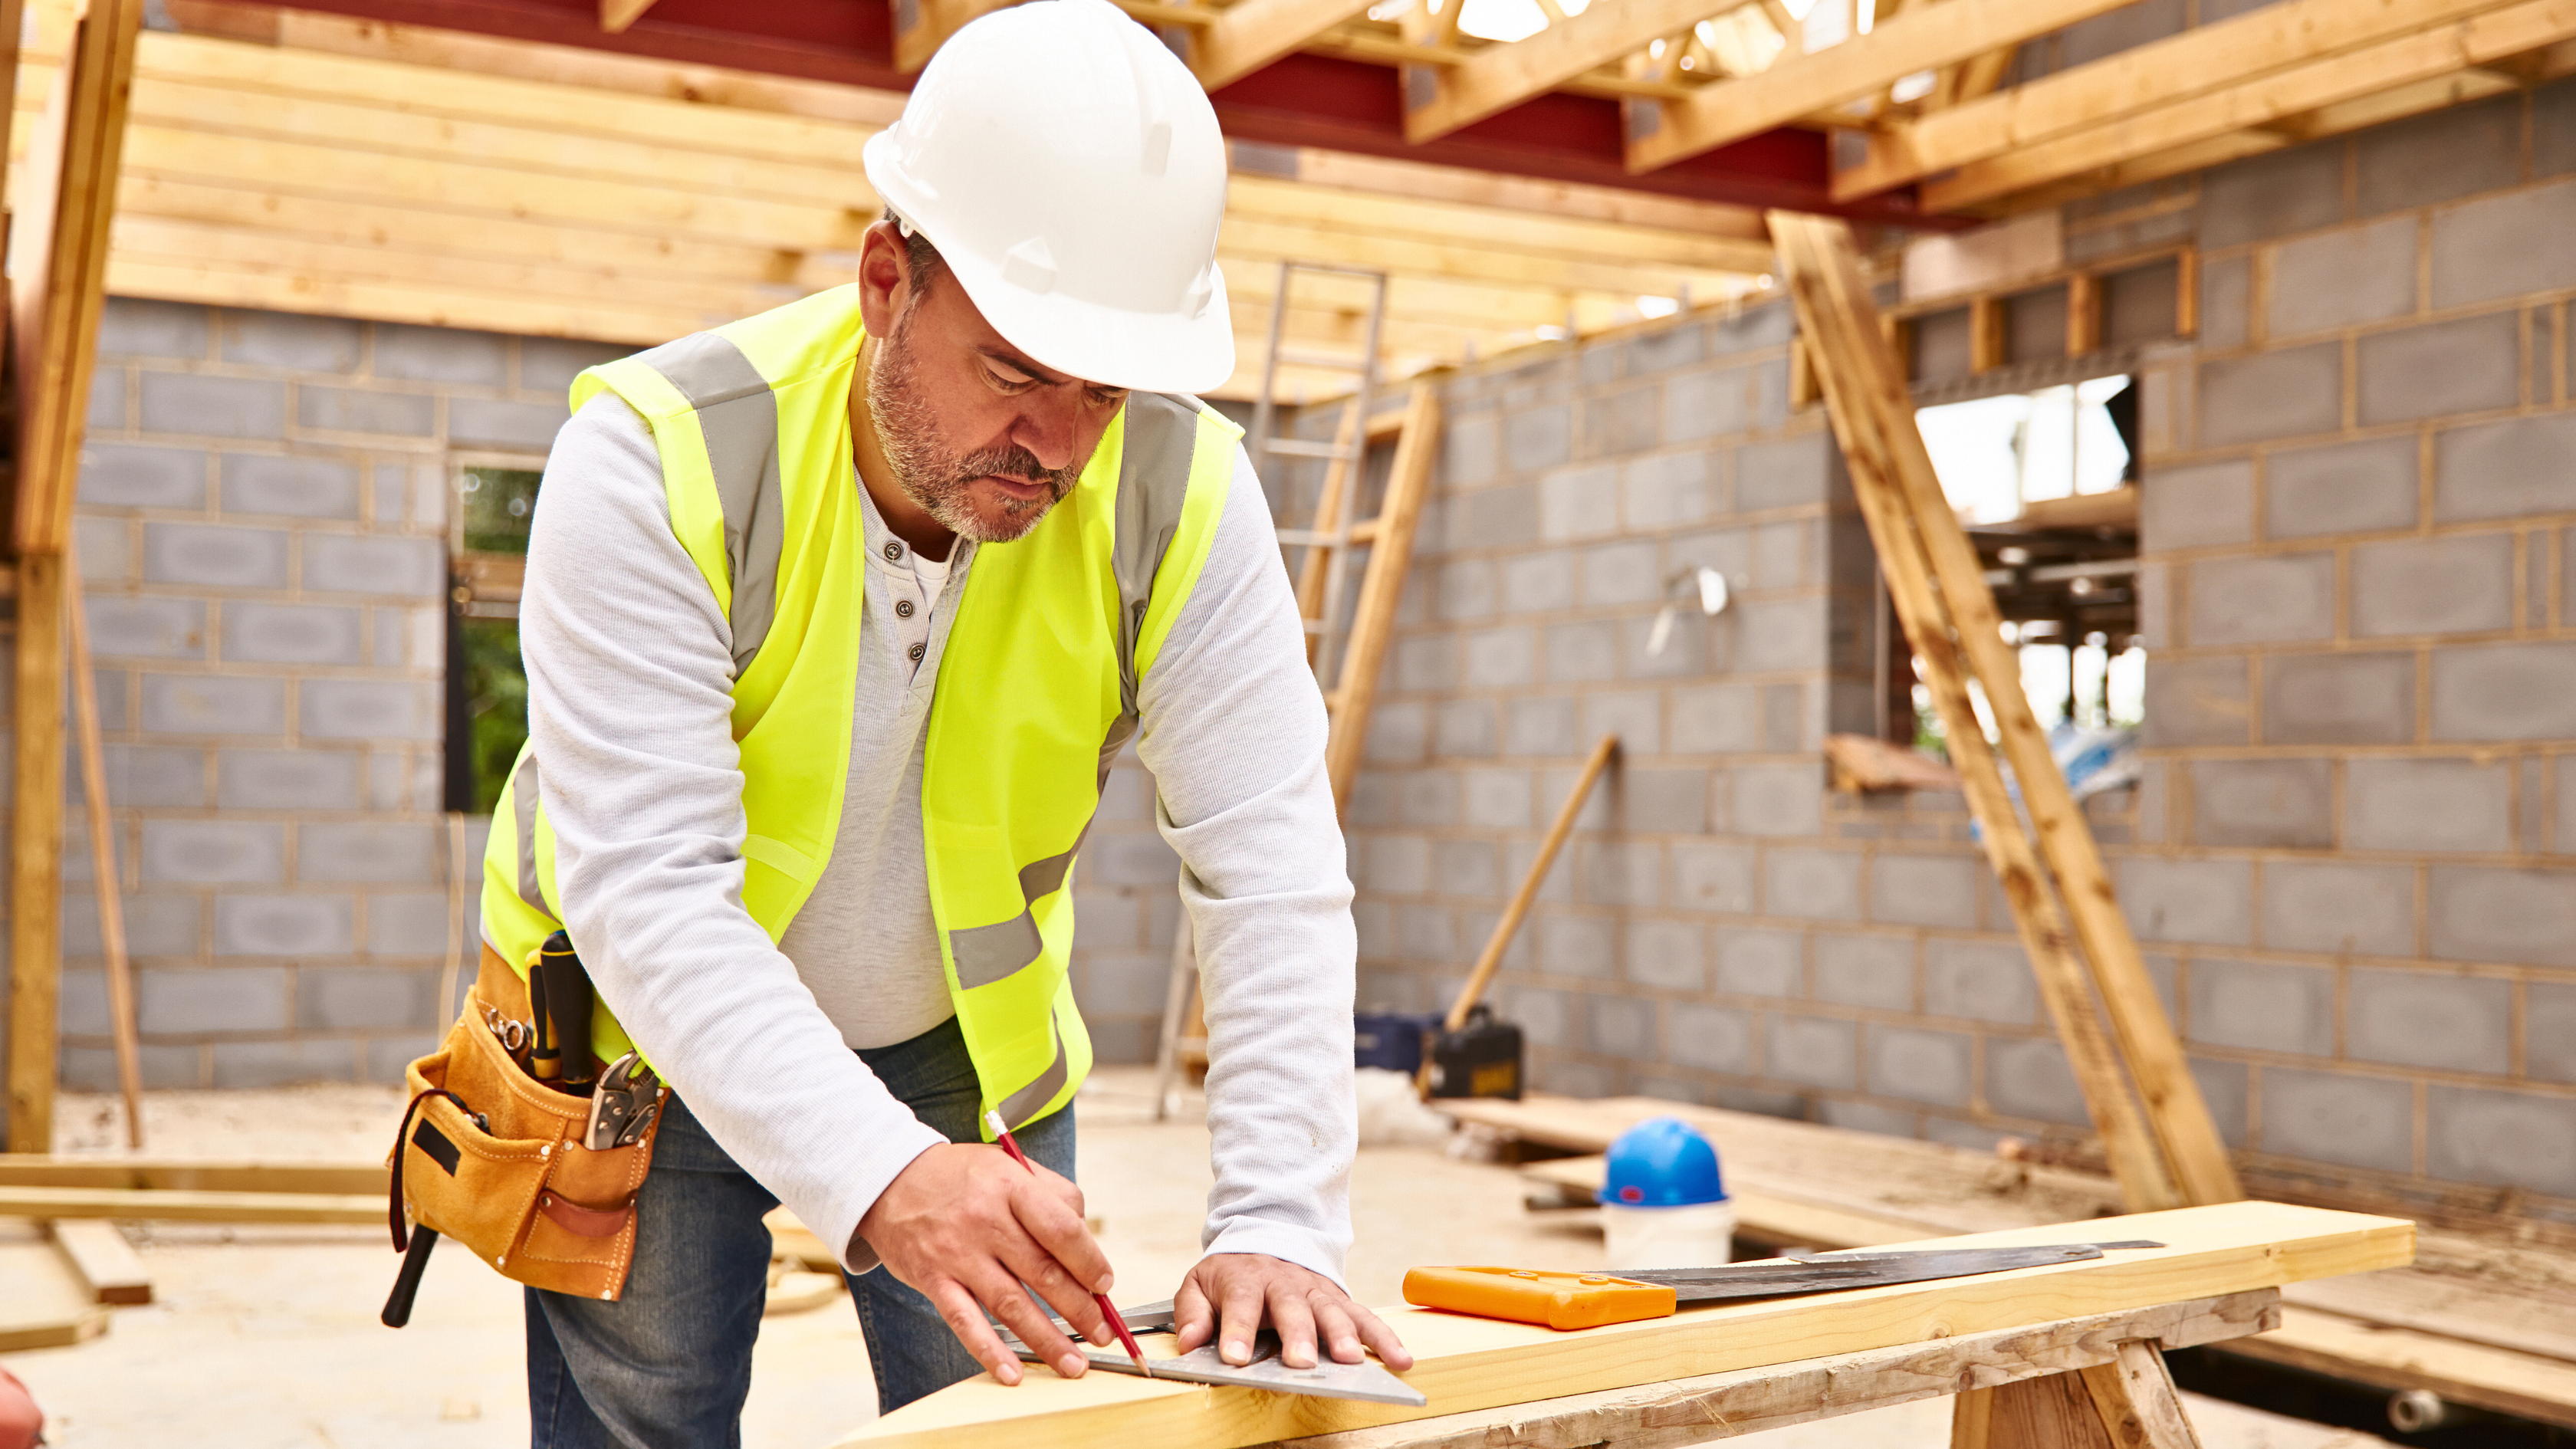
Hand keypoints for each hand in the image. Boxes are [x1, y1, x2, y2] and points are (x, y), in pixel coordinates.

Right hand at [855, 1142, 1113, 1384]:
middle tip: (1103, 1333)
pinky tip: (1012, 1373)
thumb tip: (1087, 1239)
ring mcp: (957, 1253)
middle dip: (1081, 1309)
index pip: (1061, 1229)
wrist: (888, 1179)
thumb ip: (1052, 1194)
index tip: (1105, 1284)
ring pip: (1011, 1304)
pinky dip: (989, 1351)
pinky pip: (964, 1322)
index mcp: (1010, 1186)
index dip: (1090, 1261)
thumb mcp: (1009, 1164)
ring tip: (1074, 1363)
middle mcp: (984, 1220)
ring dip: (1047, 1339)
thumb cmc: (959, 1176)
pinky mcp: (933, 1280)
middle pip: (1043, 1272)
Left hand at [1173, 1253, 1413, 1372]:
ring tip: (1351, 1360)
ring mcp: (1316, 1291)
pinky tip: (1401, 1359)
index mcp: (1245, 1279)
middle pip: (1292, 1308)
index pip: (1241, 1304)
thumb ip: (1192, 1313)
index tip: (1235, 1357)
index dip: (1238, 1331)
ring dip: (1343, 1336)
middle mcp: (1284, 1284)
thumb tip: (1189, 1344)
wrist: (1266, 1237)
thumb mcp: (1199, 1284)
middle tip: (1300, 1362)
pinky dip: (1385, 1338)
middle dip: (1298, 1335)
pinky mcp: (1340, 1300)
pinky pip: (1365, 1318)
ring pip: (1332, 1311)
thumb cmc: (1231, 1274)